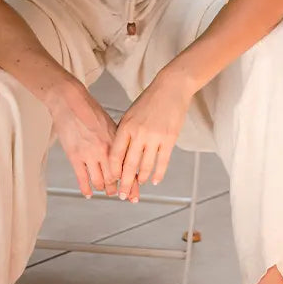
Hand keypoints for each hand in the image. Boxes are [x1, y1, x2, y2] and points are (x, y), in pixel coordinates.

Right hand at [48, 83, 122, 198]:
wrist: (70, 101)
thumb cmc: (90, 110)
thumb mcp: (110, 124)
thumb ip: (117, 141)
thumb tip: (125, 155)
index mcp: (116, 141)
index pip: (127, 168)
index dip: (132, 183)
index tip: (135, 193)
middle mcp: (104, 150)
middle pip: (115, 178)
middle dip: (120, 190)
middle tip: (122, 196)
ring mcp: (89, 154)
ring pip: (99, 181)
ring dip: (103, 189)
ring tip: (106, 191)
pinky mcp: (74, 156)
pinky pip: (82, 178)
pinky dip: (86, 188)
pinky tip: (89, 194)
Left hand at [110, 72, 193, 194]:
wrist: (171, 88)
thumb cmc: (149, 101)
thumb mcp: (130, 114)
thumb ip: (124, 133)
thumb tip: (118, 154)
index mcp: (126, 127)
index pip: (115, 155)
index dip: (113, 171)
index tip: (111, 181)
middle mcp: (138, 133)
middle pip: (129, 165)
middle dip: (124, 183)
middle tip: (122, 195)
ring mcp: (154, 137)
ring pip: (145, 166)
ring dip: (141, 179)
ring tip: (139, 186)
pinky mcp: (169, 139)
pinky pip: (162, 162)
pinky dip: (158, 174)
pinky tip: (155, 181)